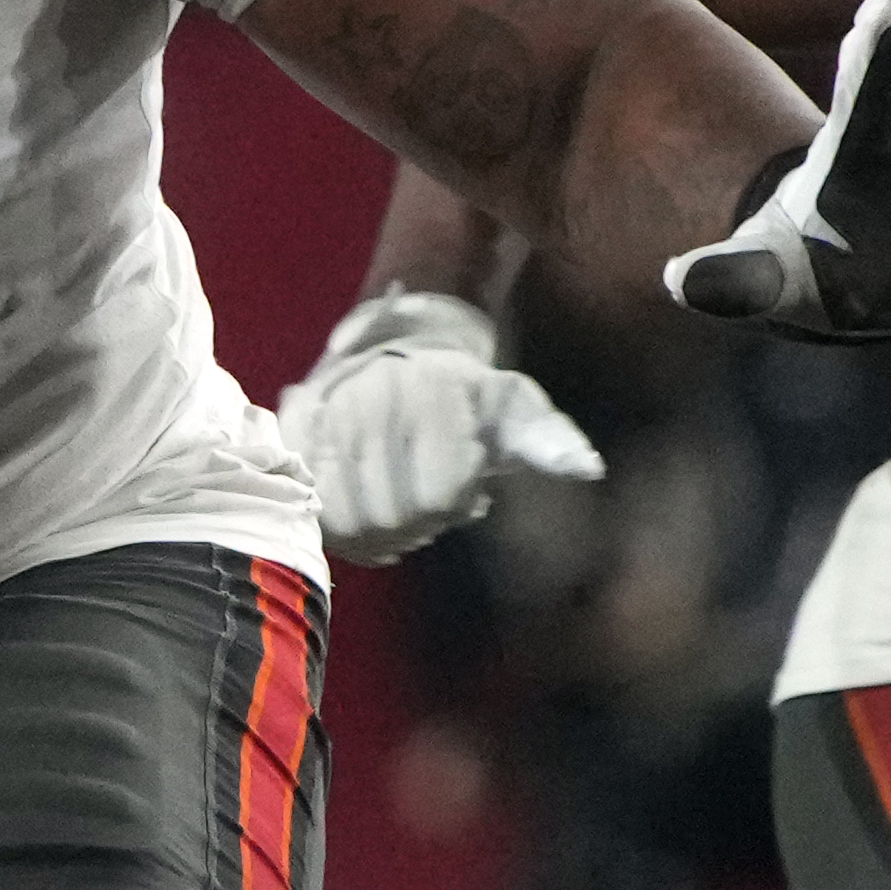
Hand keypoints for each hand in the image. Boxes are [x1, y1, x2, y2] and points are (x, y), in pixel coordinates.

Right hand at [279, 287, 604, 563]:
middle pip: (392, 516)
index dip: (454, 506)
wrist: (398, 354)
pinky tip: (366, 520)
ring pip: (350, 520)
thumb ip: (549, 441)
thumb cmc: (466, 395)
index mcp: (432, 392)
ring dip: (379, 534)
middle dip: (417, 525)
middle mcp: (374, 400)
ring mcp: (331, 418)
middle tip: (429, 509)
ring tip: (399, 515)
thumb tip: (589, 469)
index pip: (439, 495)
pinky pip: (317, 511)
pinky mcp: (301, 437)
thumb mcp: (514, 409)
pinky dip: (343, 532)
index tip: (464, 490)